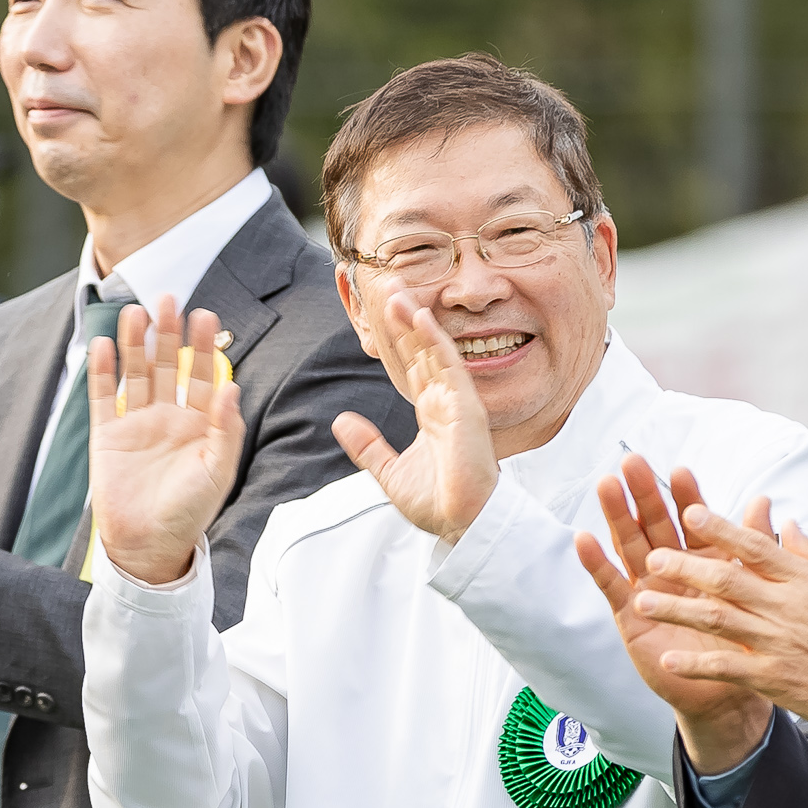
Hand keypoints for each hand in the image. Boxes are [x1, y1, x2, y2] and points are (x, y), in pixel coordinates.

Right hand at [88, 297, 244, 585]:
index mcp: (200, 424)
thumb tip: (233, 386)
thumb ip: (225, 430)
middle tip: (169, 299)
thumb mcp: (217, 472)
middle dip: (168, 334)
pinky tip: (105, 344)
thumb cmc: (189, 512)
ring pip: (135, 374)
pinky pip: (103, 396)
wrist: (148, 545)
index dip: (202, 347)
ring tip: (136, 313)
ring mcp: (136, 424)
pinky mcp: (107, 435)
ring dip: (136, 343)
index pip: (203, 375)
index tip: (204, 316)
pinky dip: (104, 371)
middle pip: (167, 366)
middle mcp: (169, 417)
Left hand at [332, 291, 497, 544]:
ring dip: (415, 320)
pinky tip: (420, 317)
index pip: (411, 364)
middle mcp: (445, 401)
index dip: (397, 337)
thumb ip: (367, 446)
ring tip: (397, 291)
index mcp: (431, 413)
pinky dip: (434, 340)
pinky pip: (449, 366)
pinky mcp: (466, 407)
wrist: (462, 524)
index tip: (383, 310)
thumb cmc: (438, 504)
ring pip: (433, 350)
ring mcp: (457, 402)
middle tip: (388, 283)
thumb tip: (341, 422)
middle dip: (403, 317)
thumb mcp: (389, 473)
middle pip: (420, 350)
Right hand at [576, 458, 775, 771]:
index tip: (679, 469)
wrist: (729, 694)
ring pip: (630, 545)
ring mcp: (648, 589)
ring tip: (605, 485)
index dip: (685, 494)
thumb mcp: (753, 591)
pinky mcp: (630, 615)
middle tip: (632, 461)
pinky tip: (584, 539)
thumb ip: (753, 546)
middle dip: (643, 493)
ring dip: (616, 516)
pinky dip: (597, 563)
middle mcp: (672, 568)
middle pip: (654, 523)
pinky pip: (612, 586)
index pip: (691, 519)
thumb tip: (764, 500)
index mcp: (703, 559)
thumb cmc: (743, 641)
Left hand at [605, 493, 807, 751]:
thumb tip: (785, 521)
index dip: (721, 528)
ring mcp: (777, 642)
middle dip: (685, 566)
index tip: (691, 511)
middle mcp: (786, 606)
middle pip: (727, 579)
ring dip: (677, 609)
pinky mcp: (774, 676)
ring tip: (642, 601)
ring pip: (718, 620)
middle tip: (652, 557)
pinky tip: (668, 659)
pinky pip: (727, 667)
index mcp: (802, 580)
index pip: (755, 547)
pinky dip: (697, 663)